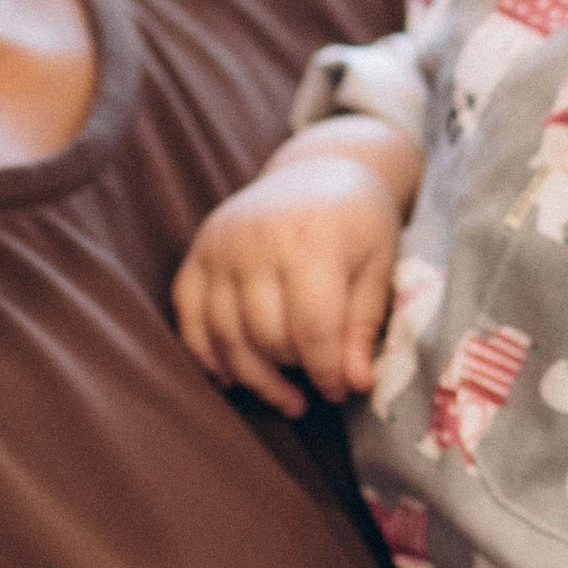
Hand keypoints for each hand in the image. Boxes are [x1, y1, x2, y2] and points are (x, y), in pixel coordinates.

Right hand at [171, 122, 417, 412]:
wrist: (318, 170)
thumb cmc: (359, 224)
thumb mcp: (378, 268)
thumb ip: (363, 326)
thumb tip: (355, 386)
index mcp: (310, 240)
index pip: (312, 328)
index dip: (326, 372)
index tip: (339, 392)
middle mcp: (256, 241)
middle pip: (266, 337)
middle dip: (292, 374)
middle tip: (313, 389)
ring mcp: (219, 247)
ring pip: (225, 337)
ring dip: (253, 379)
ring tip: (284, 397)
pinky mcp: (197, 254)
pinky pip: (189, 319)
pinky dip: (208, 356)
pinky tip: (235, 378)